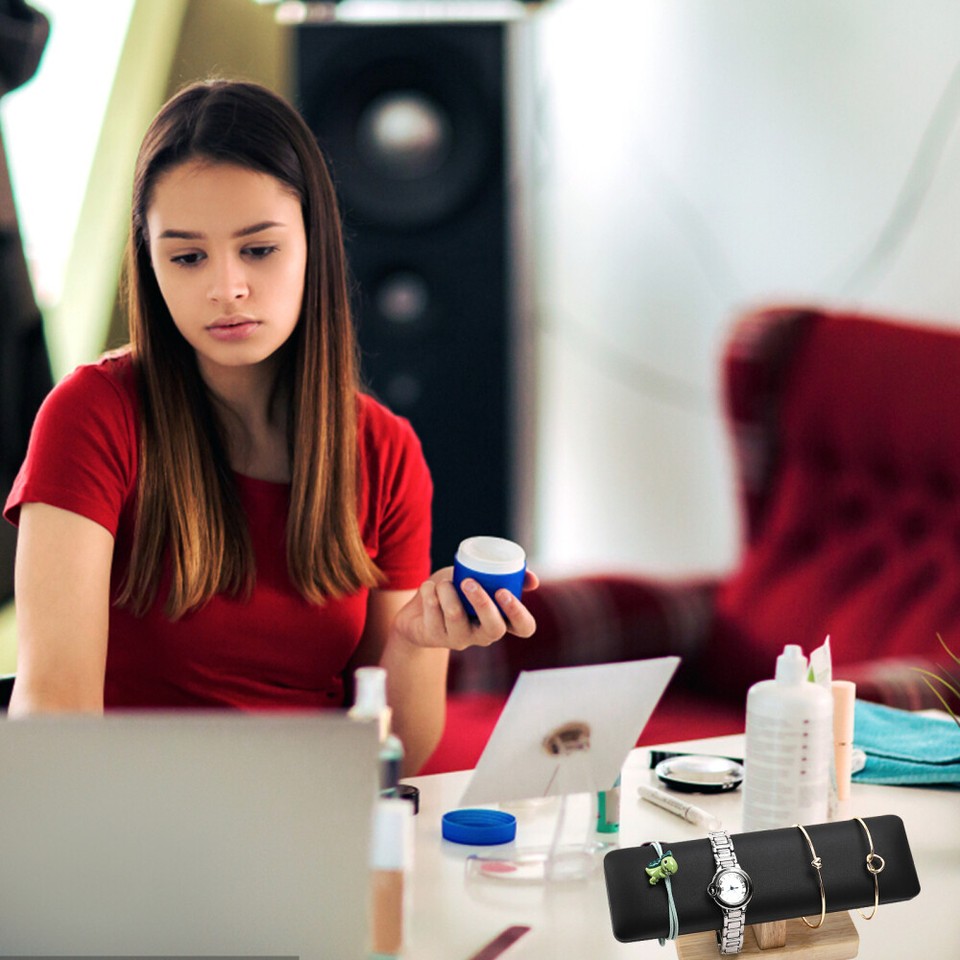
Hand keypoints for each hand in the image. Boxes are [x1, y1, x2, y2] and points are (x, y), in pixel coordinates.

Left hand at [390, 567, 538, 651]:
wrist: (416, 611)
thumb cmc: (455, 593)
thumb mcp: (479, 581)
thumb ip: (504, 577)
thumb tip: (533, 579)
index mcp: (500, 620)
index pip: (524, 628)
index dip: (518, 613)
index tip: (503, 592)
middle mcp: (483, 635)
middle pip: (495, 629)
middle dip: (483, 603)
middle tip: (469, 582)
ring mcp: (459, 639)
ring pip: (457, 616)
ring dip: (447, 591)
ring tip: (443, 582)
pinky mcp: (435, 637)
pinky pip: (433, 611)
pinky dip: (428, 591)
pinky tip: (427, 588)